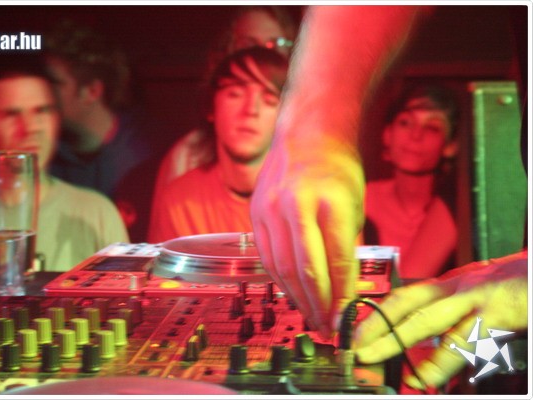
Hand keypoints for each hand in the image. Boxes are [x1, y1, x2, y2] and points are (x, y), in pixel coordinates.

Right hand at [251, 133, 364, 338]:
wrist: (308, 136)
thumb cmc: (337, 171)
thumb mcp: (353, 206)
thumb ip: (346, 247)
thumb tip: (343, 293)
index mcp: (331, 202)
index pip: (338, 262)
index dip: (341, 298)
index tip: (345, 322)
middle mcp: (296, 205)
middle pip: (307, 270)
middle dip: (318, 306)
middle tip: (327, 329)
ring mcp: (270, 208)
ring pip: (282, 267)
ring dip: (297, 298)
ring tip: (310, 317)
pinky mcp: (255, 213)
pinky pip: (267, 256)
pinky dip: (280, 279)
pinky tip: (292, 293)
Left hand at [354, 251, 527, 388]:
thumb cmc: (518, 285)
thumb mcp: (479, 292)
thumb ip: (454, 313)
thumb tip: (431, 344)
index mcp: (452, 283)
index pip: (404, 296)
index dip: (377, 313)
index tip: (355, 331)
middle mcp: (458, 287)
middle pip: (406, 304)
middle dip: (375, 323)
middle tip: (353, 343)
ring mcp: (476, 299)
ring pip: (427, 321)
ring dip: (396, 340)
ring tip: (374, 356)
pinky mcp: (498, 314)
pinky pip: (464, 343)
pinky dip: (442, 363)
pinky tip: (425, 378)